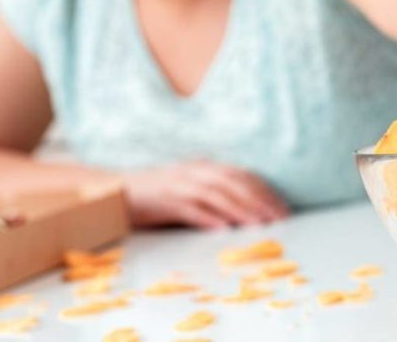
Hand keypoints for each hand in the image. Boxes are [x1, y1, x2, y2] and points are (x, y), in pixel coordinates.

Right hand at [122, 160, 288, 228]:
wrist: (114, 192)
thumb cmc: (155, 194)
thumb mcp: (188, 187)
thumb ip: (213, 193)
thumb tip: (243, 210)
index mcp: (204, 167)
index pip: (242, 176)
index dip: (265, 191)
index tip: (283, 208)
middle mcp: (195, 172)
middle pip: (235, 184)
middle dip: (260, 201)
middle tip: (280, 219)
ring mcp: (179, 185)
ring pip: (217, 195)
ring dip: (241, 210)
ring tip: (260, 225)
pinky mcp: (164, 201)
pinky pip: (191, 209)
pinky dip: (209, 218)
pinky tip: (224, 229)